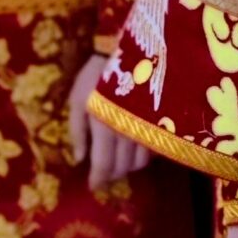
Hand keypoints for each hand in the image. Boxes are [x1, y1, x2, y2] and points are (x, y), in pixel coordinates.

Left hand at [67, 51, 151, 190]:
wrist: (131, 51)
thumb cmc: (97, 75)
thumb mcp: (78, 99)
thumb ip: (77, 132)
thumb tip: (79, 160)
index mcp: (105, 128)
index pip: (104, 165)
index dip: (98, 179)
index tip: (93, 186)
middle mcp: (129, 133)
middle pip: (123, 168)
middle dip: (112, 174)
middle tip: (104, 173)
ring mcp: (148, 129)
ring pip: (141, 163)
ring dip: (128, 167)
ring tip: (119, 161)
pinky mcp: (161, 123)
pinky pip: (154, 149)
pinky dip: (143, 155)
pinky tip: (134, 148)